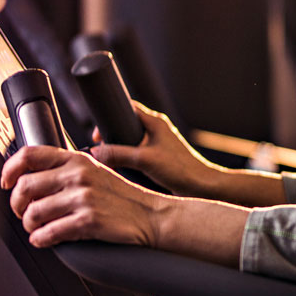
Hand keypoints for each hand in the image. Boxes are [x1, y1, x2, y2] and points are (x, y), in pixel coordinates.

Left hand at [1, 145, 167, 247]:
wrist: (152, 216)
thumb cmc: (122, 197)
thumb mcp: (96, 171)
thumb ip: (67, 169)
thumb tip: (30, 177)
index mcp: (77, 160)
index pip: (29, 155)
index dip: (10, 169)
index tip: (6, 183)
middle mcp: (78, 175)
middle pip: (24, 186)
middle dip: (17, 205)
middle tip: (24, 213)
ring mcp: (83, 198)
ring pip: (32, 213)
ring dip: (30, 226)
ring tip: (38, 228)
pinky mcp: (88, 221)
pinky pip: (48, 233)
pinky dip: (41, 240)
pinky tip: (46, 239)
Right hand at [91, 102, 221, 197]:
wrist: (201, 186)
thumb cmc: (179, 169)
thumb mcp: (144, 160)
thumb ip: (119, 154)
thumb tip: (94, 152)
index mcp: (155, 122)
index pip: (128, 108)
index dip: (110, 116)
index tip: (98, 134)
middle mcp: (157, 130)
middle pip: (127, 125)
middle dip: (112, 135)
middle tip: (101, 149)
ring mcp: (158, 143)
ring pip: (131, 141)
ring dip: (119, 149)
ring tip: (109, 160)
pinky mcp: (159, 157)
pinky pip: (137, 153)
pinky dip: (127, 158)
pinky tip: (122, 169)